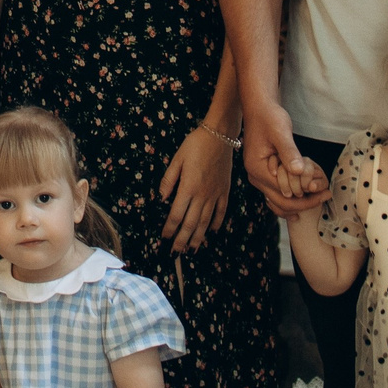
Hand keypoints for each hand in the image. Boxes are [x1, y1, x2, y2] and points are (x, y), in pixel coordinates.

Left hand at [159, 125, 234, 253]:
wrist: (219, 135)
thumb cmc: (195, 145)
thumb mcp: (177, 160)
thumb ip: (169, 181)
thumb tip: (162, 199)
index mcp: (188, 188)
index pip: (176, 215)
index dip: (170, 229)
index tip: (164, 238)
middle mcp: (202, 195)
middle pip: (190, 223)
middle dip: (182, 240)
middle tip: (176, 252)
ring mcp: (215, 194)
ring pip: (205, 222)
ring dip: (198, 237)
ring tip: (192, 249)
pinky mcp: (225, 191)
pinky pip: (221, 212)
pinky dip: (216, 223)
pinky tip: (211, 231)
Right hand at [242, 99, 327, 216]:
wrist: (259, 108)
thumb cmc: (270, 117)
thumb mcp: (281, 132)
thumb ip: (289, 152)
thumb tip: (299, 171)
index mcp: (257, 168)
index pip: (284, 192)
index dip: (305, 195)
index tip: (325, 192)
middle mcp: (255, 176)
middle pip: (281, 202)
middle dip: (304, 203)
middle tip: (325, 196)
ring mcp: (258, 177)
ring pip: (278, 201)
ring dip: (297, 204)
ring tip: (318, 199)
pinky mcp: (263, 174)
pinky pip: (276, 193)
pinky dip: (290, 198)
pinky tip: (303, 200)